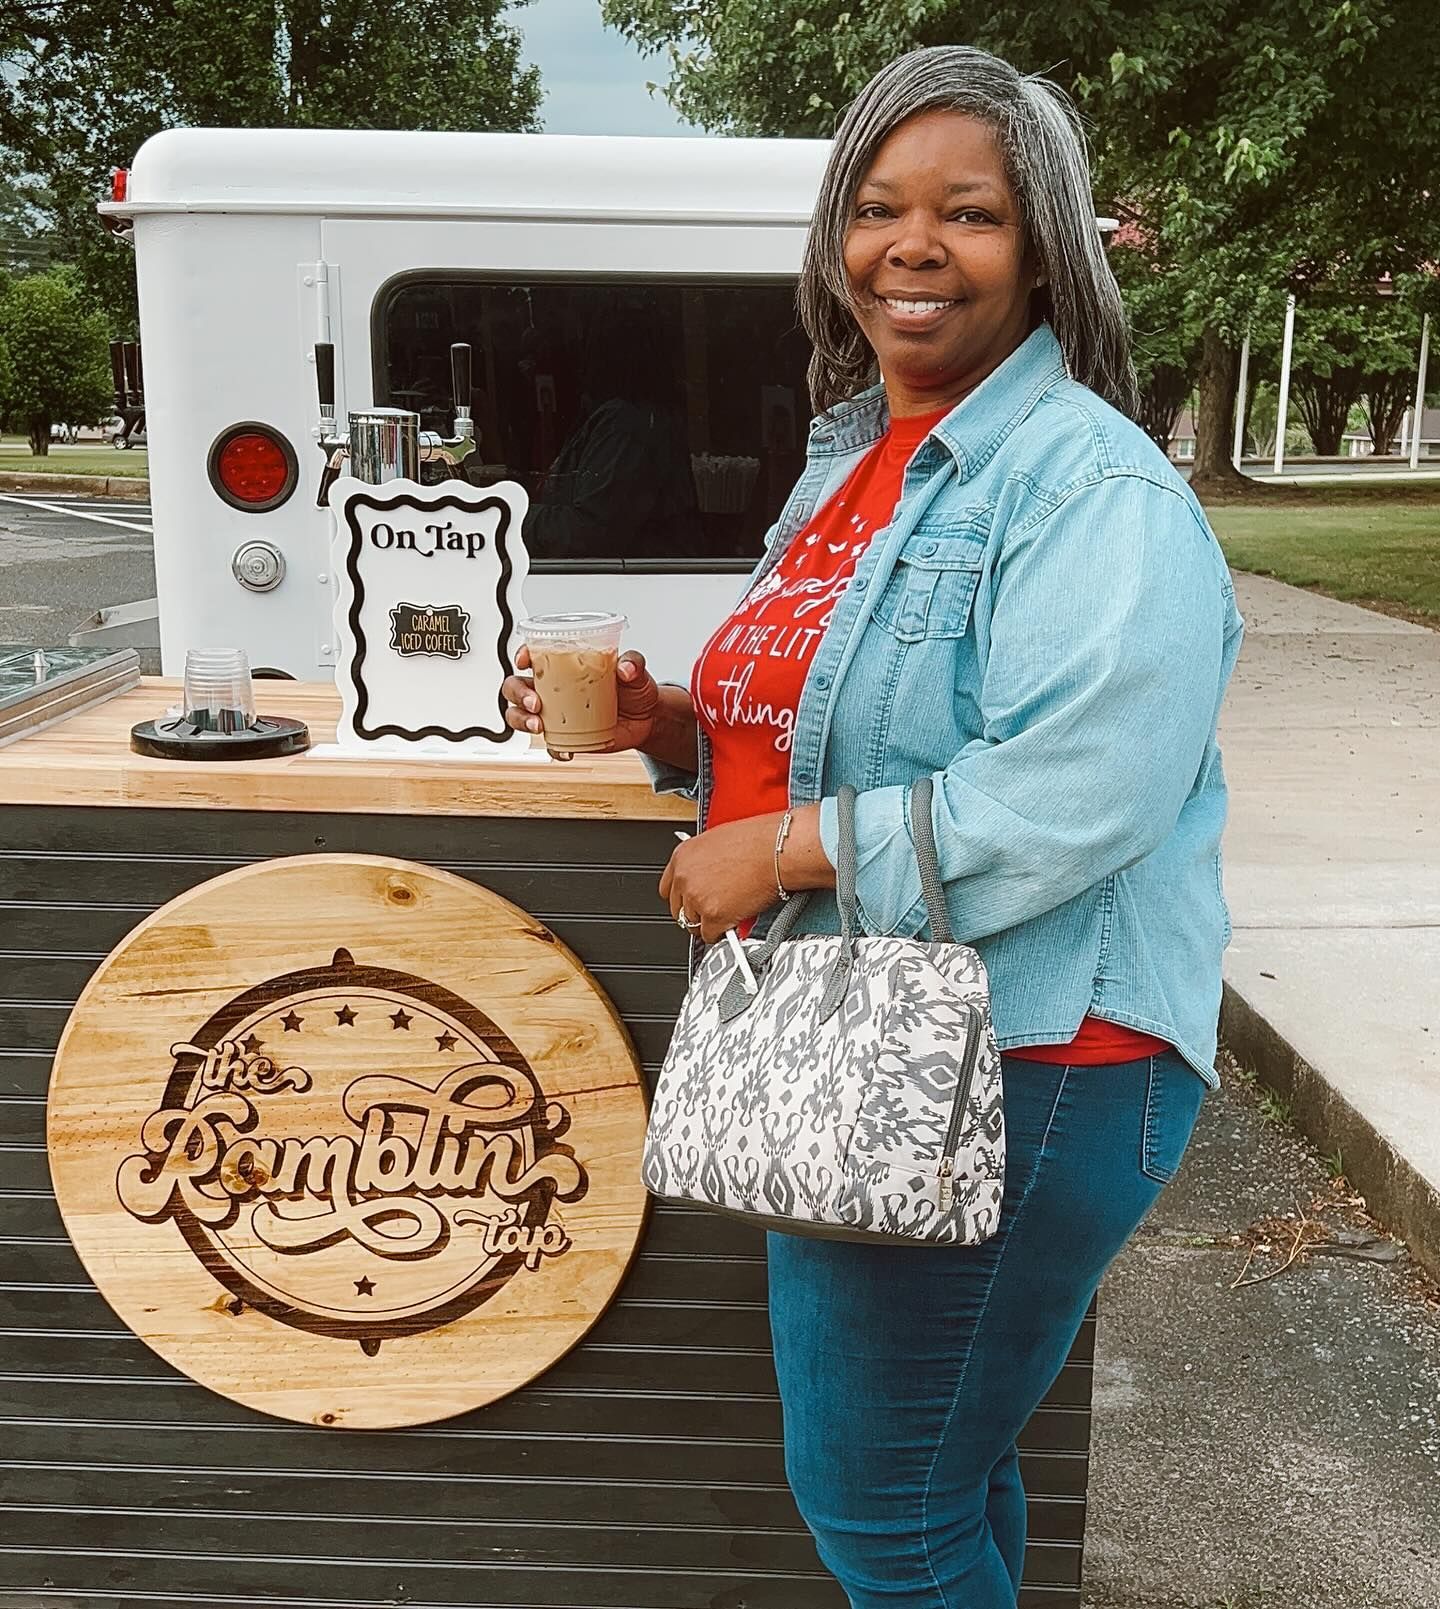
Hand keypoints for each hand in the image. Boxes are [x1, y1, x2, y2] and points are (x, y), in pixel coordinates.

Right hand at [502, 648, 660, 752]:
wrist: (647, 719)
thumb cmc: (635, 689)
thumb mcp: (637, 670)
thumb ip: (633, 662)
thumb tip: (626, 669)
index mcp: (563, 665)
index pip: (533, 655)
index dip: (522, 655)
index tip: (524, 661)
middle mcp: (552, 688)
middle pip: (516, 687)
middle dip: (518, 695)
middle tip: (535, 704)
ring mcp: (555, 713)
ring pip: (520, 715)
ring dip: (522, 720)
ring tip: (539, 726)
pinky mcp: (564, 736)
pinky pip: (549, 744)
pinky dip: (553, 749)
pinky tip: (565, 750)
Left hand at [659, 805, 832, 942]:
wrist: (778, 849)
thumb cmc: (759, 840)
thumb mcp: (720, 842)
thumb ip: (705, 862)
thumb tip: (707, 876)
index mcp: (682, 856)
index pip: (668, 888)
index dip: (683, 898)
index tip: (691, 902)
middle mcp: (684, 877)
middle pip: (679, 910)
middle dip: (696, 913)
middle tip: (714, 911)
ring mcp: (697, 898)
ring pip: (694, 925)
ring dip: (709, 923)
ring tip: (729, 914)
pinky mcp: (713, 917)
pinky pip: (711, 936)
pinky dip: (722, 933)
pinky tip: (734, 922)